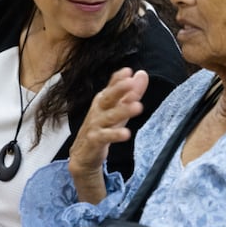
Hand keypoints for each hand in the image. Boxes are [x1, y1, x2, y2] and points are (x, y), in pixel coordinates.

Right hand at [68, 68, 147, 202]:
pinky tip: (126, 133)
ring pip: (109, 116)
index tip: (128, 71)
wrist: (83, 155)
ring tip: (137, 106)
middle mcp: (98, 110)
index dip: (118, 79)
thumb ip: (131, 93)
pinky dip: (115, 134)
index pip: (111, 87)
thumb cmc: (102, 128)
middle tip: (130, 82)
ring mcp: (95, 125)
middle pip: (108, 98)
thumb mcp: (119, 109)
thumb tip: (142, 73)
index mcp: (103, 101)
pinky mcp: (94, 140)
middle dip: (118, 89)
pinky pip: (105, 136)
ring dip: (123, 111)